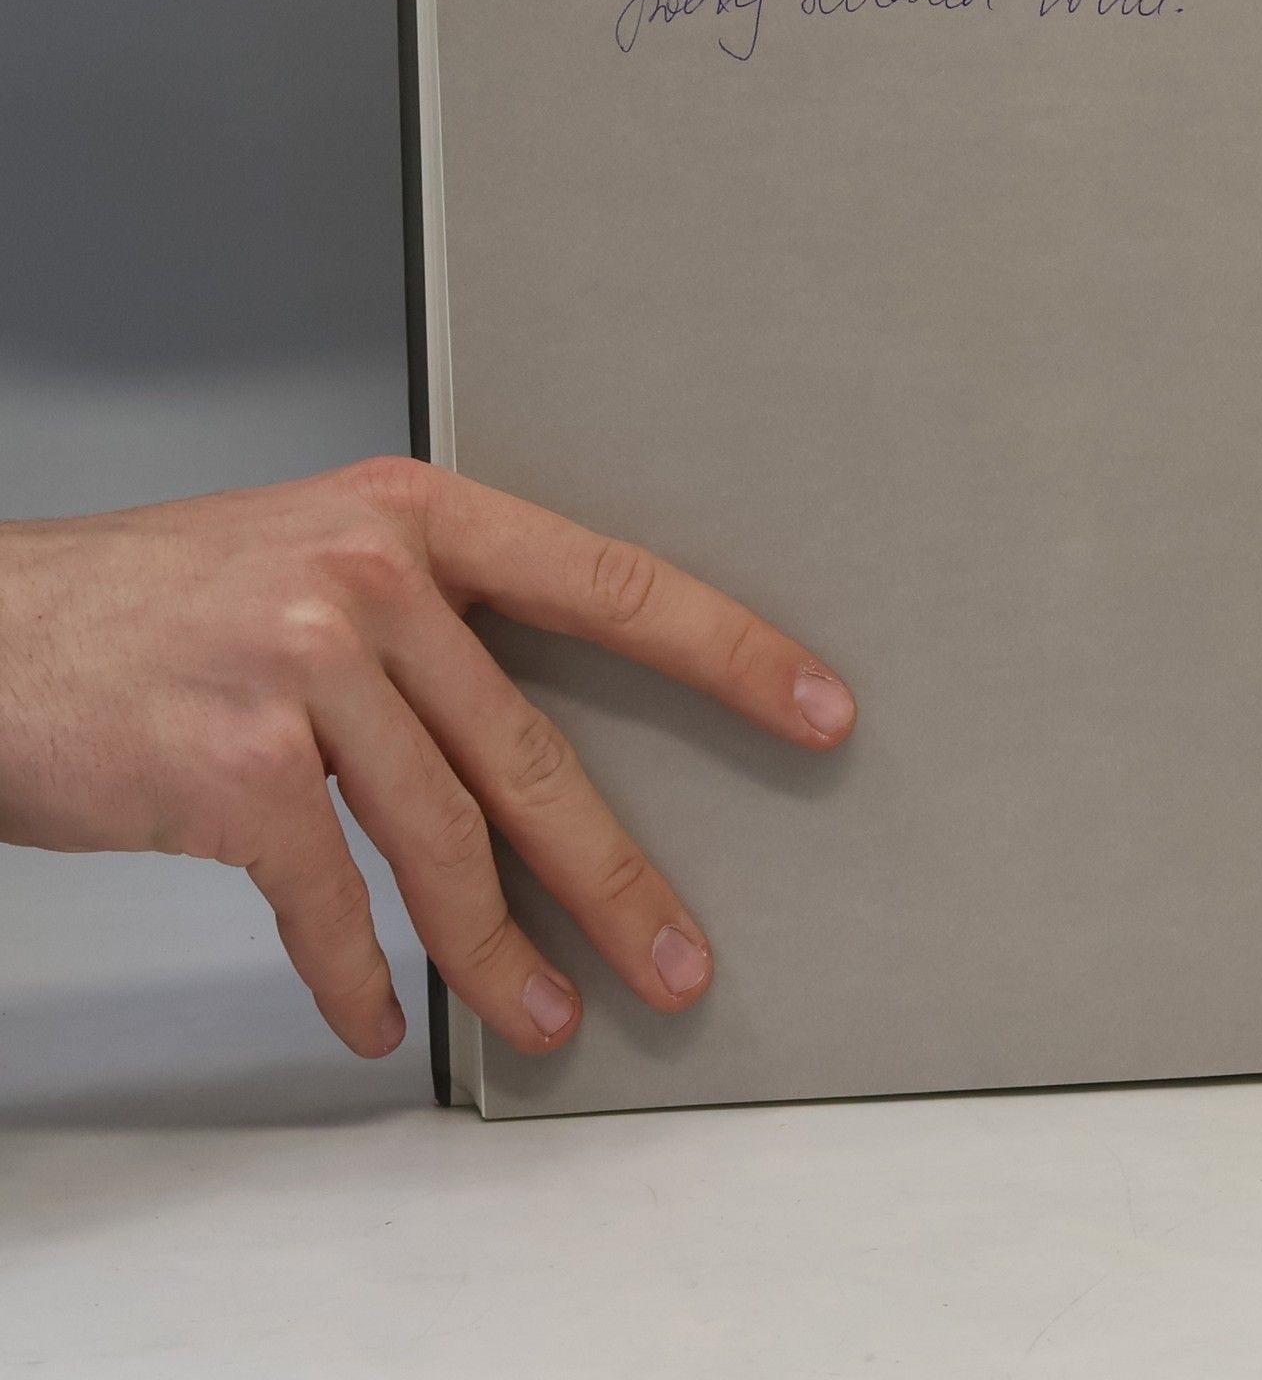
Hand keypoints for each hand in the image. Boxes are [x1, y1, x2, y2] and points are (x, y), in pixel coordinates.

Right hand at [0, 458, 856, 1058]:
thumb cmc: (169, 596)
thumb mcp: (322, 554)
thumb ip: (441, 625)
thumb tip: (549, 740)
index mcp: (419, 519)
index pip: (612, 584)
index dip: (728, 651)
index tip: (816, 705)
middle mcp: (371, 582)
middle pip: (534, 754)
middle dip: (617, 877)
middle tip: (680, 958)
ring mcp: (300, 671)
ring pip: (444, 844)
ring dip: (504, 954)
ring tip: (548, 1018)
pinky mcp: (230, 769)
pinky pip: (331, 902)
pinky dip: (360, 978)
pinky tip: (386, 1019)